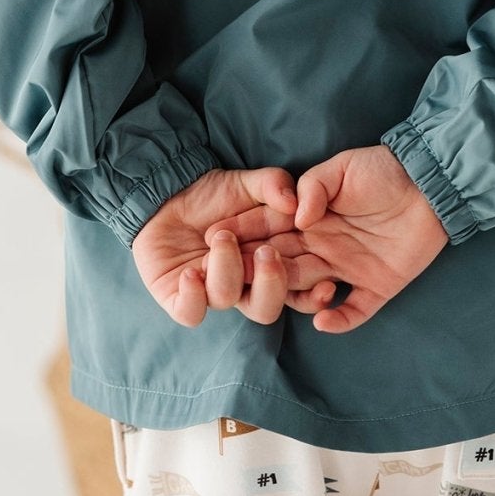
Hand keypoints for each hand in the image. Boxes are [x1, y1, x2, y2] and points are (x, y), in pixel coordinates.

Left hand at [130, 165, 339, 326]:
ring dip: (227, 269)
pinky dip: (193, 296)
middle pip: (266, 308)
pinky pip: (190, 312)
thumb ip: (274, 185)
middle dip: (271, 284)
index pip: (297, 291)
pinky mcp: (179, 298)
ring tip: (220, 237)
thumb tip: (294, 202)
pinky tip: (192, 272)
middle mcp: (241, 286)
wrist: (167, 193)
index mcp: (266, 266)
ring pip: (228, 301)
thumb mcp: (248, 184)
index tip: (327, 284)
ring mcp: (210, 293)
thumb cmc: (213, 193)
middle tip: (267, 252)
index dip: (314, 295)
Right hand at [205, 144, 449, 333]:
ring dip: (293, 293)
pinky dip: (339, 319)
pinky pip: (355, 310)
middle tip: (235, 275)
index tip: (216, 242)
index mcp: (310, 221)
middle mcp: (323, 248)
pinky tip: (323, 319)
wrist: (430, 182)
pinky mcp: (377, 286)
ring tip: (279, 291)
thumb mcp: (342, 168)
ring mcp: (349, 270)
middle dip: (259, 271)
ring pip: (310, 290)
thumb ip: (314, 187)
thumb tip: (295, 215)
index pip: (271, 234)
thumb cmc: (383, 170)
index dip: (245, 239)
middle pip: (284, 266)